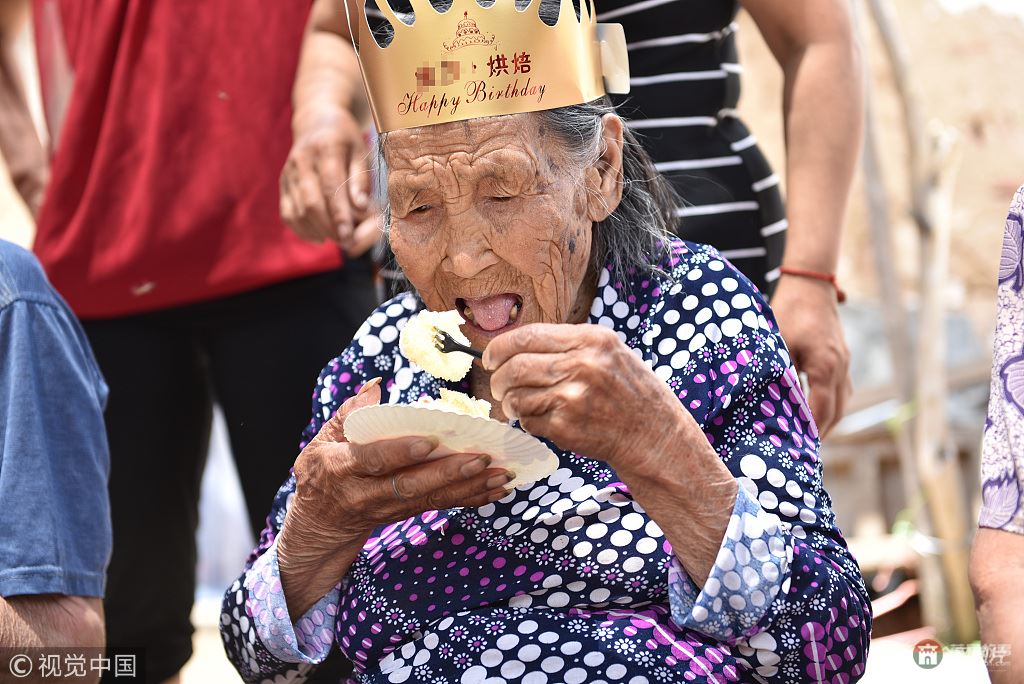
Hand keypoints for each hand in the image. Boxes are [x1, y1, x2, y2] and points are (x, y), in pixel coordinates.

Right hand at [278, 379, 512, 614]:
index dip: (400, 452)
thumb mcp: (321, 441)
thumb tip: (376, 386)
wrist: (319, 523)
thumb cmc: (322, 472)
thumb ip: (348, 414)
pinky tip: (496, 488)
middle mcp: (367, 493)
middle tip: (481, 457)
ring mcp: (389, 507)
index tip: (429, 441)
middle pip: (411, 484)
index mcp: (343, 468)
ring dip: (469, 487)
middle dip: (448, 472)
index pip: (373, 460)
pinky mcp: (406, 513)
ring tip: (501, 473)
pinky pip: (440, 505)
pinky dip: (471, 497)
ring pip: (431, 498)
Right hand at [279, 107, 380, 253]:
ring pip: (297, 211)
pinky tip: (319, 236)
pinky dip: (301, 230)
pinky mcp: (282, 183)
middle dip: (329, 227)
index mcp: (326, 148)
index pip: (330, 187)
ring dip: (317, 231)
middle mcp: (302, 160)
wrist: (316, 121)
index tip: (349, 235)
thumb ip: (361, 179)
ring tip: (336, 238)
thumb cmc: (346, 139)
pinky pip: (287, 213)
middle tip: (347, 242)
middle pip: (311, 203)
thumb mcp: (361, 151)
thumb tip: (360, 207)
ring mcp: (288, 172)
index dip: (339, 214)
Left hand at [485, 323, 694, 472]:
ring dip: (511, 404)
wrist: (653, 435)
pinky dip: (528, 423)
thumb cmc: (629, 392)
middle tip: (499, 387)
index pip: (527, 335)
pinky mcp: (567, 427)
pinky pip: (528, 422)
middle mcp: (582, 365)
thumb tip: (514, 346)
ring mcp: (573, 397)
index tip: (490, 358)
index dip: (499, 347)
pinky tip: (544, 421)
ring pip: (517, 396)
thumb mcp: (609, 352)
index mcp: (591, 339)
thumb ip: (567, 345)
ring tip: (521, 407)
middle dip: (499, 379)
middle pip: (515, 366)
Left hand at [770, 274, 850, 437]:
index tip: (797, 450)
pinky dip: (830, 405)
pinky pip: (841, 390)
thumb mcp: (777, 344)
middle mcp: (840, 368)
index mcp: (825, 367)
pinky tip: (814, 412)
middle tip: (801, 452)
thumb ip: (776, 373)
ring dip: (827, 421)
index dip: (810, 433)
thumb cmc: (789, 312)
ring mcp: (844, 363)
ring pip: (842, 403)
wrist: (810, 284)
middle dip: (820, 434)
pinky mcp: (841, 358)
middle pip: (836, 412)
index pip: (821, 411)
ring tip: (807, 438)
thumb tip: (764, 401)